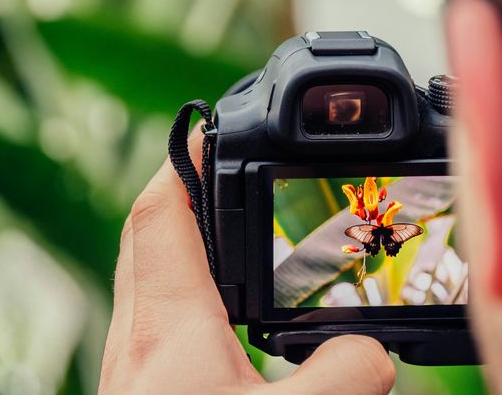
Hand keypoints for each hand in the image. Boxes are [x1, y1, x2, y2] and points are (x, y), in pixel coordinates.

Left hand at [98, 126, 394, 393]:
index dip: (183, 162)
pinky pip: (150, 310)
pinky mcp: (138, 382)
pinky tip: (214, 308)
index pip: (161, 212)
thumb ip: (342, 376)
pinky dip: (179, 285)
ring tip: (223, 229)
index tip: (209, 130)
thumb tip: (372, 350)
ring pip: (143, 271)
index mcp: (168, 325)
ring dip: (178, 238)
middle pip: (146, 231)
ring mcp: (129, 358)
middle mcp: (137, 333)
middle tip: (217, 171)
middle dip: (180, 190)